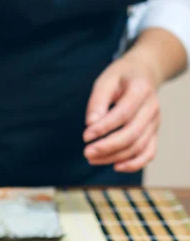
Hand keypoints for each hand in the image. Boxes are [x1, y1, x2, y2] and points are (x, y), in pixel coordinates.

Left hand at [83, 55, 160, 172]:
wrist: (143, 74)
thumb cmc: (120, 77)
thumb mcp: (106, 80)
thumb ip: (98, 101)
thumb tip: (91, 124)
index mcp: (141, 90)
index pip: (123, 114)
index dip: (104, 127)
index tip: (85, 136)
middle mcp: (152, 107)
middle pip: (132, 134)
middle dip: (108, 146)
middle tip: (86, 153)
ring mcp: (155, 122)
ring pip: (138, 146)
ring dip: (115, 156)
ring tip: (92, 158)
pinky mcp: (154, 132)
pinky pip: (149, 153)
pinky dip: (134, 163)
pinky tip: (116, 166)